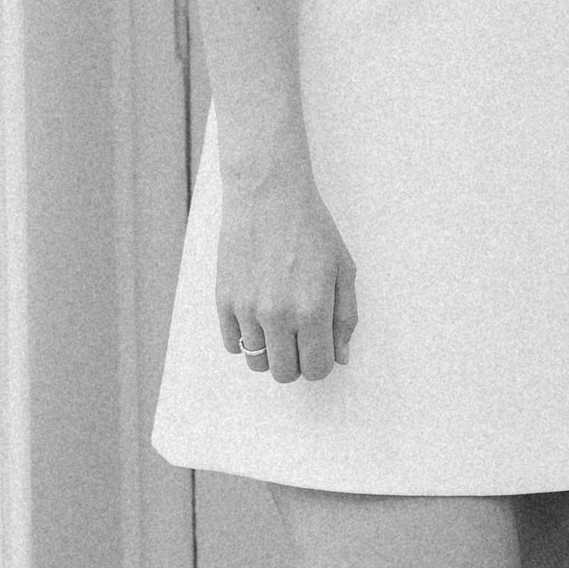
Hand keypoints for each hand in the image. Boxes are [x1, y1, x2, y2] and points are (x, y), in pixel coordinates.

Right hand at [217, 161, 356, 383]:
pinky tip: (258, 318)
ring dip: (271, 351)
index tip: (321, 348)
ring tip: (280, 325)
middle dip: (297, 362)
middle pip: (285, 372)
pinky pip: (233, 344)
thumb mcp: (343, 270)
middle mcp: (277, 315)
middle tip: (301, 338)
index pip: (316, 368)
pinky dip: (246, 340)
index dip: (322, 363)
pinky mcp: (223, 299)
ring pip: (257, 363)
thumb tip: (341, 357)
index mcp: (312, 309)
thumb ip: (345, 317)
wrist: (268, 195)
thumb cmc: (311, 229)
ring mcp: (246, 309)